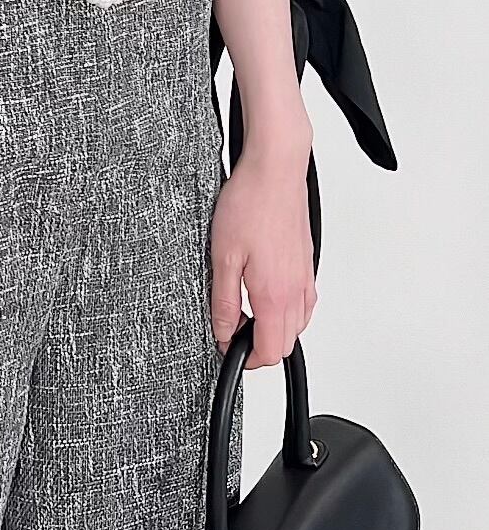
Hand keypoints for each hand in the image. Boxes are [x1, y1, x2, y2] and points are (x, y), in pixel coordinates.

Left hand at [208, 130, 316, 369]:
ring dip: (274, 327)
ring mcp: (306, 276)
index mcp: (276, 295)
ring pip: (298, 323)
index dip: (248, 359)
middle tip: (232, 328)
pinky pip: (304, 301)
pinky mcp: (307, 262)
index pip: (271, 351)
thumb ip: (224, 301)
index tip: (228, 347)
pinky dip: (287, 308)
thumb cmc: (250, 204)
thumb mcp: (223, 256)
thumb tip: (224, 331)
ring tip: (245, 308)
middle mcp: (297, 290)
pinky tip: (265, 290)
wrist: (275, 170)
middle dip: (260, 345)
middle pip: (287, 343)